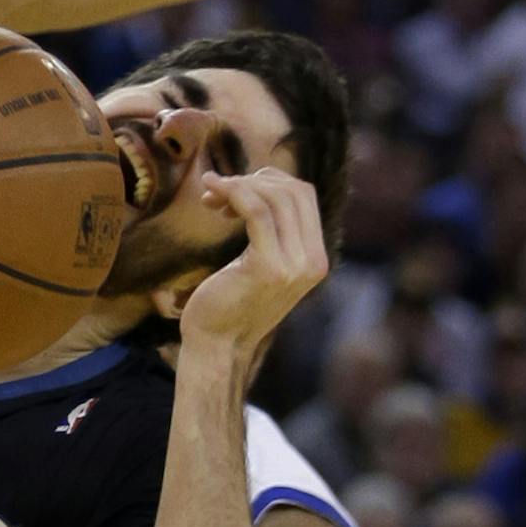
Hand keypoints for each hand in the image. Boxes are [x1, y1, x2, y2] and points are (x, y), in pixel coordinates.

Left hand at [178, 168, 327, 355]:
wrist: (215, 345)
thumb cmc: (227, 303)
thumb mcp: (259, 263)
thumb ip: (271, 232)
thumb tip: (259, 183)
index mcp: (315, 258)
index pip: (305, 196)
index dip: (270, 181)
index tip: (236, 190)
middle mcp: (313, 261)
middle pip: (294, 191)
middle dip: (254, 180)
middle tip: (218, 191)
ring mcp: (295, 265)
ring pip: (275, 197)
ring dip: (238, 186)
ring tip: (209, 196)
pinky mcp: (268, 267)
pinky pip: (255, 211)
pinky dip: (232, 193)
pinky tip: (210, 194)